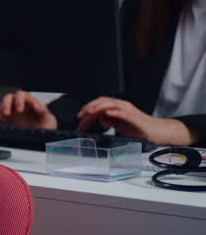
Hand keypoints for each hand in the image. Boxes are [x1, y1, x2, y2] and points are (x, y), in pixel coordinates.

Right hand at [0, 90, 56, 128]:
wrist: (40, 133)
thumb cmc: (45, 124)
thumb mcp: (47, 118)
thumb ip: (43, 111)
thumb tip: (39, 106)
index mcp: (28, 101)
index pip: (21, 95)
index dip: (19, 101)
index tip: (20, 110)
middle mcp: (18, 104)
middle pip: (8, 98)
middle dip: (6, 105)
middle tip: (6, 114)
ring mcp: (11, 111)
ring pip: (2, 106)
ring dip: (0, 111)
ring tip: (2, 120)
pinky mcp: (5, 119)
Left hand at [77, 97, 195, 145]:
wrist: (155, 131)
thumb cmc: (138, 128)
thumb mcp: (119, 125)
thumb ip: (109, 121)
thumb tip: (101, 121)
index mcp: (117, 107)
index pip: (99, 104)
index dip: (87, 108)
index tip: (79, 117)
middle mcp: (121, 106)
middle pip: (101, 103)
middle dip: (89, 109)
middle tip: (80, 117)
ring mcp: (128, 110)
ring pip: (109, 105)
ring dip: (97, 109)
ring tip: (88, 114)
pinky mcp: (133, 117)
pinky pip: (122, 112)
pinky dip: (113, 112)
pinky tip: (106, 115)